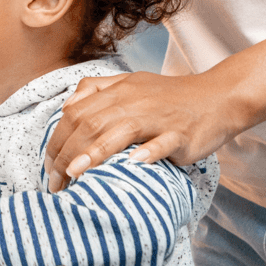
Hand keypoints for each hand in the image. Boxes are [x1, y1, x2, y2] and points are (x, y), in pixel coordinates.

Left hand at [44, 71, 236, 191]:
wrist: (217, 97)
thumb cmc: (170, 97)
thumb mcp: (130, 83)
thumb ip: (97, 89)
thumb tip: (67, 106)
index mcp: (118, 90)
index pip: (76, 112)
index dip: (57, 138)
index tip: (48, 164)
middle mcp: (133, 101)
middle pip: (91, 123)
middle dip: (67, 152)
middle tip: (55, 181)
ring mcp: (157, 117)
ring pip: (120, 131)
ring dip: (95, 152)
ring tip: (76, 173)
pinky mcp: (180, 133)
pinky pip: (162, 142)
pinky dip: (148, 153)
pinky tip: (134, 164)